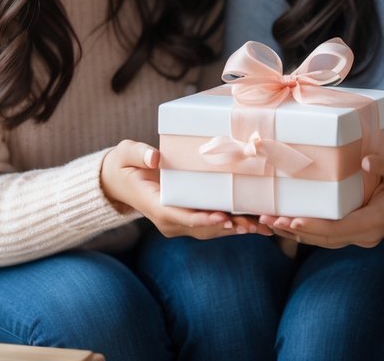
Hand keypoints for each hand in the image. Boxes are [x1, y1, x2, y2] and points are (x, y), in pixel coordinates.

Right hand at [100, 139, 270, 238]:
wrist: (120, 181)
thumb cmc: (124, 164)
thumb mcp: (126, 154)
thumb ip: (139, 154)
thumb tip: (154, 157)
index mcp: (155, 206)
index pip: (181, 216)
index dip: (203, 219)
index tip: (224, 217)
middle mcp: (169, 221)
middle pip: (203, 228)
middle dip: (229, 227)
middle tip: (255, 225)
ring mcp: (179, 223)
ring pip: (211, 230)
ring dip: (236, 229)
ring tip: (263, 227)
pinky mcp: (188, 220)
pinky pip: (212, 225)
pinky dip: (233, 224)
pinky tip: (256, 223)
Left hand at [260, 153, 383, 247]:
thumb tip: (366, 162)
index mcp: (374, 222)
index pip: (339, 229)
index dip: (314, 226)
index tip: (292, 219)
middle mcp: (364, 235)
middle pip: (324, 238)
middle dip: (295, 230)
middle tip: (268, 219)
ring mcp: (357, 236)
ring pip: (321, 240)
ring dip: (294, 232)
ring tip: (267, 221)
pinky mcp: (350, 231)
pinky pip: (324, 235)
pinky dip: (303, 230)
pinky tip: (282, 222)